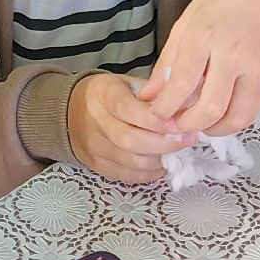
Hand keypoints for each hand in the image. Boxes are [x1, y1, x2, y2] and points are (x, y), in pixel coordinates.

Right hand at [66, 72, 193, 182]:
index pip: (127, 109)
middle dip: (164, 143)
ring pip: (131, 161)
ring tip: (177, 151)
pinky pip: (128, 175)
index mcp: (103, 94)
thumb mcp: (128, 84)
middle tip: (187, 140)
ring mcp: (94, 146)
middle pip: (130, 140)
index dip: (155, 121)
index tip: (180, 125)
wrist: (72, 110)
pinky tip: (162, 163)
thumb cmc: (109, 95)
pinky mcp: (97, 165)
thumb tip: (187, 106)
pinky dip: (150, 173)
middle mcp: (94, 121)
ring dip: (160, 159)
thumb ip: (153, 94)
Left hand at [138, 0, 259, 135]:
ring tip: (197, 124)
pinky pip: (251, 113)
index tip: (155, 116)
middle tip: (176, 125)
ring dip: (212, 130)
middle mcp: (231, 54)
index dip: (166, 107)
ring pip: (235, 117)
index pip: (183, 81)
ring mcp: (254, 69)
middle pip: (210, 106)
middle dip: (189, 124)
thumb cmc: (217, 8)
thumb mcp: (184, 26)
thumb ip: (167, 62)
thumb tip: (148, 96)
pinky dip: (231, 124)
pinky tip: (217, 119)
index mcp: (203, 36)